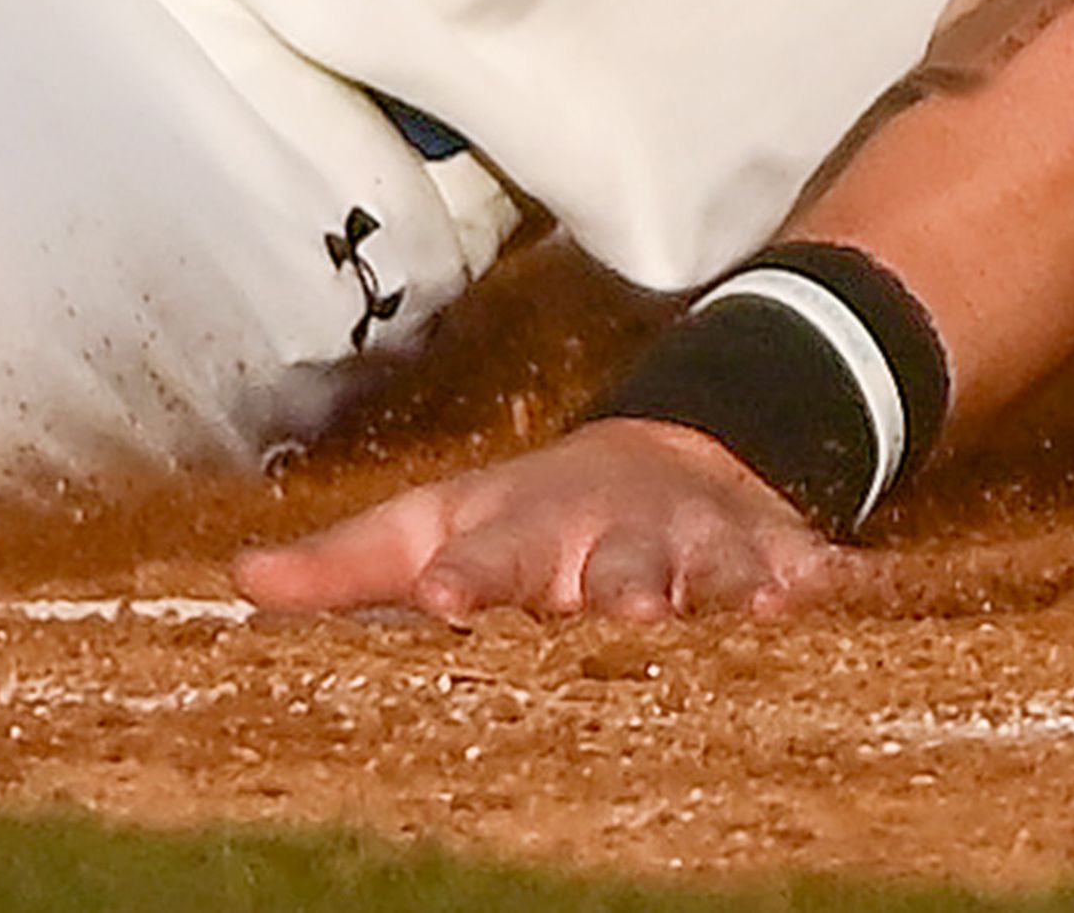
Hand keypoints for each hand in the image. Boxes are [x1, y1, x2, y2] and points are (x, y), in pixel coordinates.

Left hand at [232, 421, 850, 622]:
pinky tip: (837, 601)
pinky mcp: (772, 558)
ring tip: (733, 610)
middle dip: (617, 587)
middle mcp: (612, 536)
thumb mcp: (435, 529)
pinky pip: (807, 573)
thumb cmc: (527, 522)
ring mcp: (697, 545)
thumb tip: (236, 584)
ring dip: (719, 588)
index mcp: (527, 533)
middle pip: (614, 566)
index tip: (452, 595)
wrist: (666, 459)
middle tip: (620, 614)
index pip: (491, 554)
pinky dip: (822, 586)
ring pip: (712, 568)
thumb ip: (345, 569)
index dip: (472, 572)